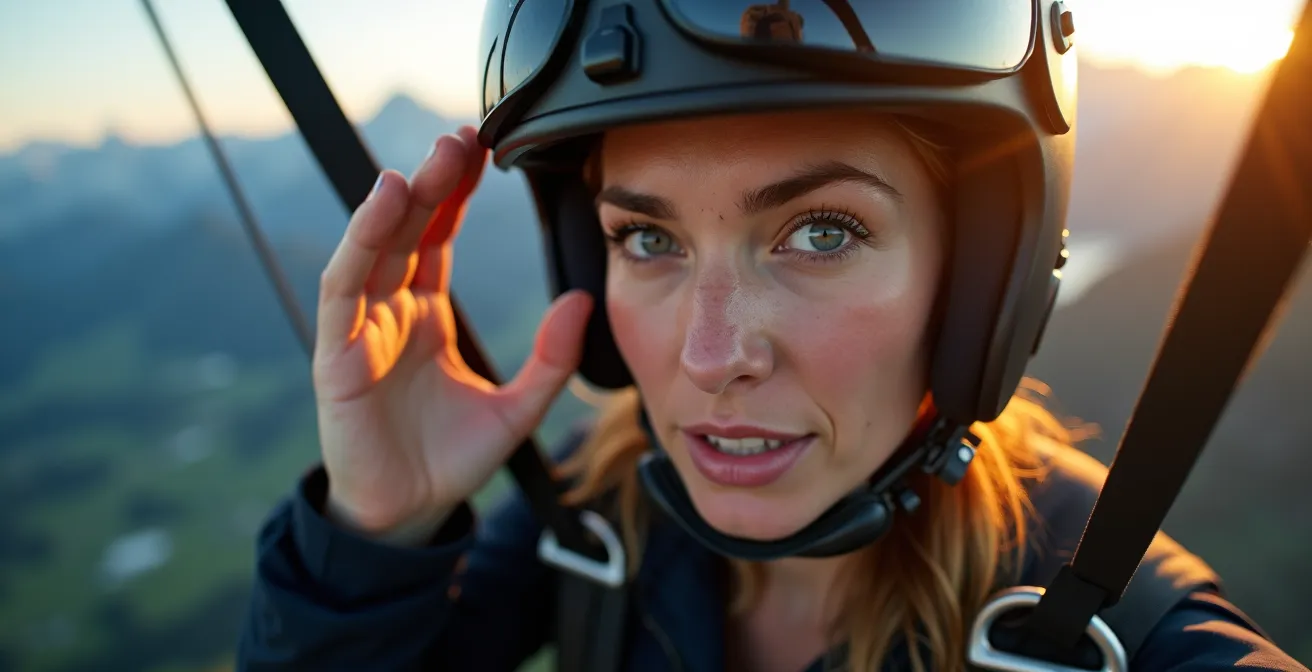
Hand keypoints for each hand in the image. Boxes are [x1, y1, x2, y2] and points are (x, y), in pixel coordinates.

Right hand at [311, 126, 592, 543]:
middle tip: (463, 138)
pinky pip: (345, 286)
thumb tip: (583, 300)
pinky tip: (382, 202)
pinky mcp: (336, 353)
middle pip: (407, 229)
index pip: (437, 237)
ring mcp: (361, 328)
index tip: (482, 152)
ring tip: (427, 160)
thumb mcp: (518, 407)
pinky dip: (360, 241)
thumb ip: (552, 359)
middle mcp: (390, 310)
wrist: (409, 513)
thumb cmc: (452, 460)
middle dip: (432, 181)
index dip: (456, 193)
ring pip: (374, 246)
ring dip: (397, 199)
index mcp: (426, 313)